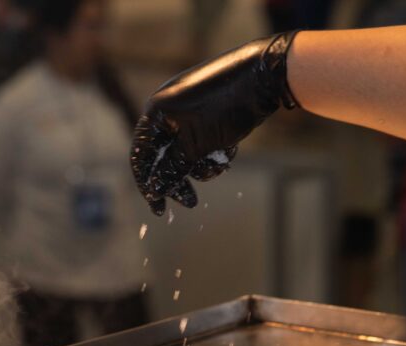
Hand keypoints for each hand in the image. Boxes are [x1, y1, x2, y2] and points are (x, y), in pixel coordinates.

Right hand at [130, 32, 298, 215]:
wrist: (264, 76)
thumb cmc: (225, 108)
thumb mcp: (197, 146)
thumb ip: (172, 169)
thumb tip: (153, 189)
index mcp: (157, 112)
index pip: (141, 155)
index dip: (147, 185)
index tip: (159, 209)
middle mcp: (168, 109)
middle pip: (165, 156)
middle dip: (180, 179)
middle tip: (192, 202)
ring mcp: (189, 109)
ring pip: (187, 151)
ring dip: (202, 164)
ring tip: (220, 166)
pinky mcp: (209, 112)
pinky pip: (203, 140)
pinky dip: (214, 150)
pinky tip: (229, 150)